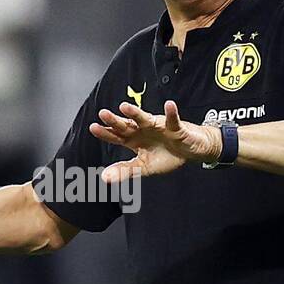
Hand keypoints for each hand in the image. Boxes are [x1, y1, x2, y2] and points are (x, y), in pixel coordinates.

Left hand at [89, 100, 220, 182]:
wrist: (190, 151)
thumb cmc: (166, 156)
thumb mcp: (143, 167)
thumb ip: (125, 171)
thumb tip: (104, 177)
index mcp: (134, 140)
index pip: (117, 136)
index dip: (106, 132)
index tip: (93, 127)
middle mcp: (143, 130)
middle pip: (126, 125)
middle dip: (115, 120)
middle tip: (103, 114)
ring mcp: (159, 127)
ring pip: (145, 119)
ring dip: (135, 113)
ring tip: (125, 107)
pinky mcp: (176, 127)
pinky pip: (173, 120)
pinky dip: (172, 113)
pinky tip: (169, 105)